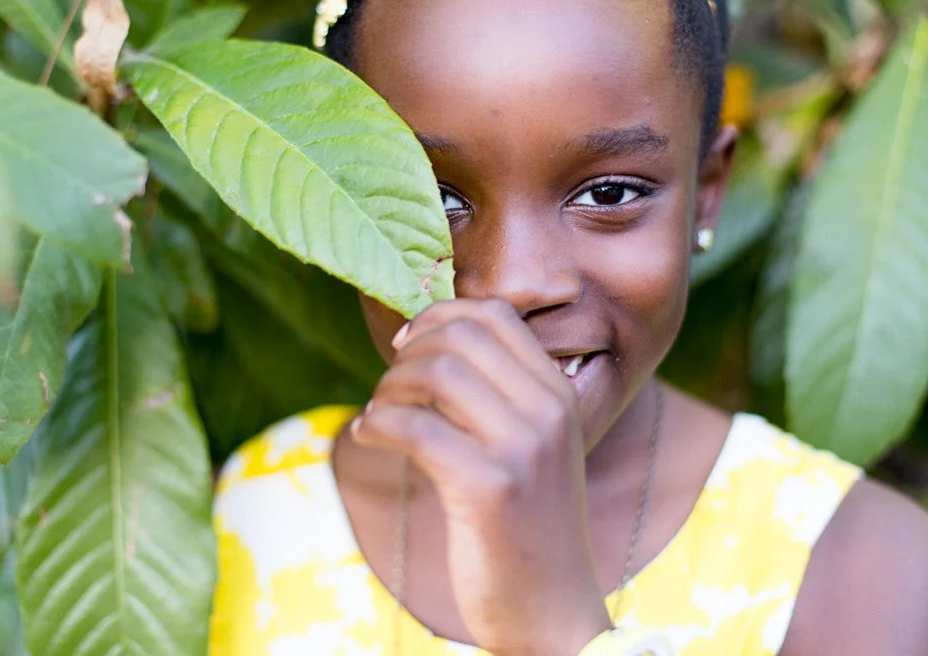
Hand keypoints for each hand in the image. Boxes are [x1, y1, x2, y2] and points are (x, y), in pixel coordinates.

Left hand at [352, 298, 611, 655]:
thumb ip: (493, 396)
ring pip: (437, 372)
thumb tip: (421, 343)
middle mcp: (550, 410)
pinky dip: (376, 425)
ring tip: (379, 417)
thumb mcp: (528, 448)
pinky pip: (414, 427)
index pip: (494, 314)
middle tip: (389, 389)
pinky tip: (368, 438)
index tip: (407, 348)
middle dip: (408, 352)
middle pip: (460, 333)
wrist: (552, 613)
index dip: (438, 317)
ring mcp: (523, 447)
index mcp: (560, 393)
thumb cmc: (524, 527)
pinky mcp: (490, 487)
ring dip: (389, 388)